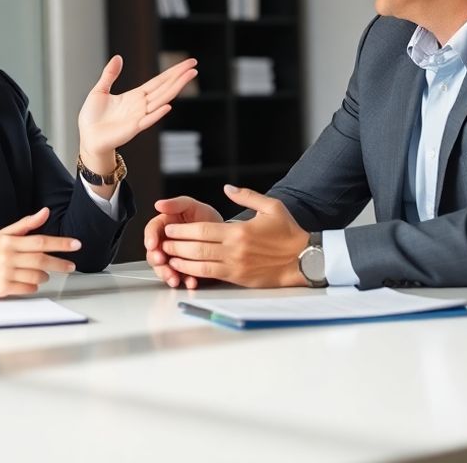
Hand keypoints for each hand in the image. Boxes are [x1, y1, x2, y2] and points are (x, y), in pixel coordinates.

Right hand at [0, 208, 78, 297]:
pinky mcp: (3, 288)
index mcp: (9, 241)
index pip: (40, 241)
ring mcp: (5, 273)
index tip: (76, 244)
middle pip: (41, 260)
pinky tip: (31, 283)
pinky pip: (28, 289)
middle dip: (60, 263)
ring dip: (45, 276)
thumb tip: (45, 211)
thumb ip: (26, 224)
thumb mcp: (4, 234)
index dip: (60, 243)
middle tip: (71, 266)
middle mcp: (8, 256)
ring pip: (36, 276)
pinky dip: (34, 287)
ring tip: (43, 274)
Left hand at [77, 55, 197, 162]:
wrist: (87, 137)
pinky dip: (158, 114)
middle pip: (164, 88)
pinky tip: (168, 106)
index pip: (158, 81)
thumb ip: (110, 74)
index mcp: (135, 96)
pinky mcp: (133, 128)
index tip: (186, 64)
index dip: (172, 72)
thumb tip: (118, 57)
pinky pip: (148, 120)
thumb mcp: (100, 90)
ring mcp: (139, 116)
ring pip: (161, 100)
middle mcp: (141, 105)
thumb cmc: (92, 118)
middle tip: (194, 66)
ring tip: (188, 77)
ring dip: (175, 89)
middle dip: (179, 77)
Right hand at [144, 196, 220, 288]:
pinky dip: (184, 281)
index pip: (152, 231)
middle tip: (162, 262)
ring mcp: (173, 257)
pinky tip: (190, 281)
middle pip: (153, 253)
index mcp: (165, 226)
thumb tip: (159, 204)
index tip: (152, 244)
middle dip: (156, 260)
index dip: (150, 238)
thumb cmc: (207, 219)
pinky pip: (180, 277)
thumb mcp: (193, 207)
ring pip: (163, 268)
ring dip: (167, 274)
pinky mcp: (183, 269)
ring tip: (174, 278)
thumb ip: (176, 204)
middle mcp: (166, 243)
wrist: (223, 235)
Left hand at [161, 185, 308, 287]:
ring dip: (180, 260)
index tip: (169, 227)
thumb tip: (227, 188)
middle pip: (196, 248)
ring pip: (200, 264)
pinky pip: (211, 276)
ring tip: (167, 256)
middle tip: (162, 242)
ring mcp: (235, 266)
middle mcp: (234, 250)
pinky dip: (193, 273)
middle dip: (175, 245)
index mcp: (239, 231)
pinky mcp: (239, 278)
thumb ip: (246, 196)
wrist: (305, 259)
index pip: (201, 230)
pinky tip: (184, 269)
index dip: (182, 230)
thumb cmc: (288, 232)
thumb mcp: (271, 206)